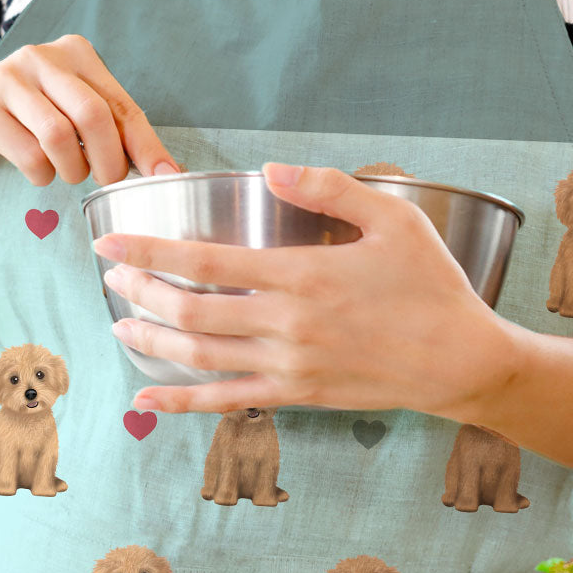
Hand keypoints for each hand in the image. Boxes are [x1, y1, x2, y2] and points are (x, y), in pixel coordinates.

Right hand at [0, 34, 181, 186]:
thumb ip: (110, 125)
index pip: (122, 104)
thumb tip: (163, 168)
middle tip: (108, 181)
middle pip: (94, 116)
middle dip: (110, 161)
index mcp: (75, 53)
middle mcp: (43, 57)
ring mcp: (9, 79)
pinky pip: (29, 155)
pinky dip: (42, 175)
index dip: (146, 145)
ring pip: (60, 137)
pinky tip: (38, 171)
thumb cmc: (24, 116)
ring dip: (72, 170)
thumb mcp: (68, 107)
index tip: (167, 176)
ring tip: (68, 174)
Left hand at [94, 162, 506, 418]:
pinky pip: (229, 401)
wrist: (463, 362)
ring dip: (152, 341)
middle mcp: (287, 325)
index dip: (150, 252)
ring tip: (119, 325)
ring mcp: (289, 367)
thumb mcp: (393, 219)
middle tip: (110, 275)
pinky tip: (149, 401)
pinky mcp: (299, 395)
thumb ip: (330, 188)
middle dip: (141, 292)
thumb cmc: (431, 284)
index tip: (109, 242)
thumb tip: (270, 170)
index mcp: (303, 276)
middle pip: (191, 311)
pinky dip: (184, 402)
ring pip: (201, 357)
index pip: (206, 262)